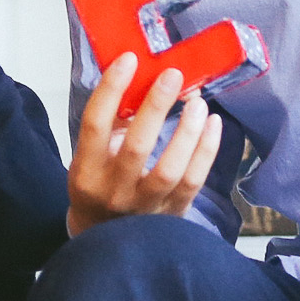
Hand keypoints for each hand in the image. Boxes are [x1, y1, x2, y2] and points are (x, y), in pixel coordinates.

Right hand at [67, 52, 222, 237]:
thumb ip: (115, 119)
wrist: (104, 241)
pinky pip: (193, 181)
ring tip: (197, 101)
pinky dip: (206, 150)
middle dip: (156, 106)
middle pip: (136, 146)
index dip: (111, 89)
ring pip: (170, 170)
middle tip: (173, 75)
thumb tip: (144, 75)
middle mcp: (113, 190)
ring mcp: (144, 207)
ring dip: (187, 131)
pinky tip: (212, 123)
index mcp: (87, 169)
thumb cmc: (102, 183)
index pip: (94, 124)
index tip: (129, 59)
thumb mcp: (94, 154)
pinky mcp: (172, 215)